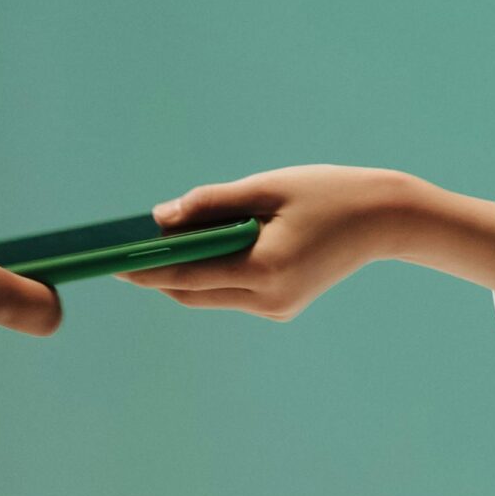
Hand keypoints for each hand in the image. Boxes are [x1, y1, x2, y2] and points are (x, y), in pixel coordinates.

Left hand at [117, 164, 494, 320]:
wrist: (383, 217)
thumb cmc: (324, 192)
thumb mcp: (263, 188)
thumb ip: (210, 203)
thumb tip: (160, 217)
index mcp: (265, 268)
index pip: (187, 275)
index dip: (145, 268)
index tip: (111, 259)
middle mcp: (269, 298)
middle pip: (192, 292)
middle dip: (156, 273)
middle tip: (121, 249)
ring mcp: (277, 307)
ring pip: (209, 294)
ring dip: (180, 272)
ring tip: (149, 245)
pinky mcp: (282, 305)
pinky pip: (230, 291)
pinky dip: (208, 272)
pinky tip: (192, 249)